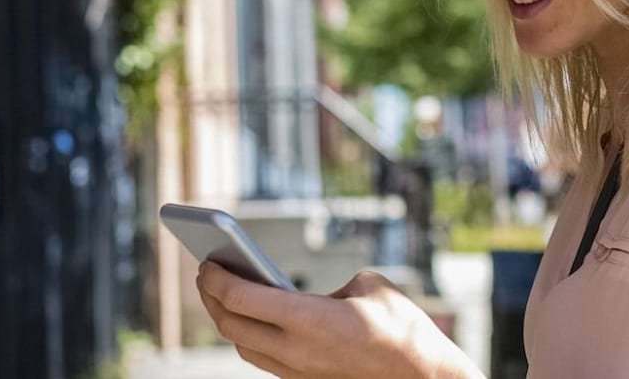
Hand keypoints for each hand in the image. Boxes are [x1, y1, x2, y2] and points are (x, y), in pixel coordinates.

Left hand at [196, 262, 481, 378]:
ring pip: (243, 347)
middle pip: (232, 325)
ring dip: (227, 320)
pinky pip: (263, 359)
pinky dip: (249, 337)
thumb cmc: (402, 327)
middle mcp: (296, 350)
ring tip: (221, 294)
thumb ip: (330, 284)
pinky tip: (250, 319)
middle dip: (212, 298)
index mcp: (308, 319)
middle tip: (206, 273)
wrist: (423, 376)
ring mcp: (298, 371)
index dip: (217, 278)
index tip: (207, 261)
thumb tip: (311, 292)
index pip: (241, 298)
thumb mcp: (367, 285)